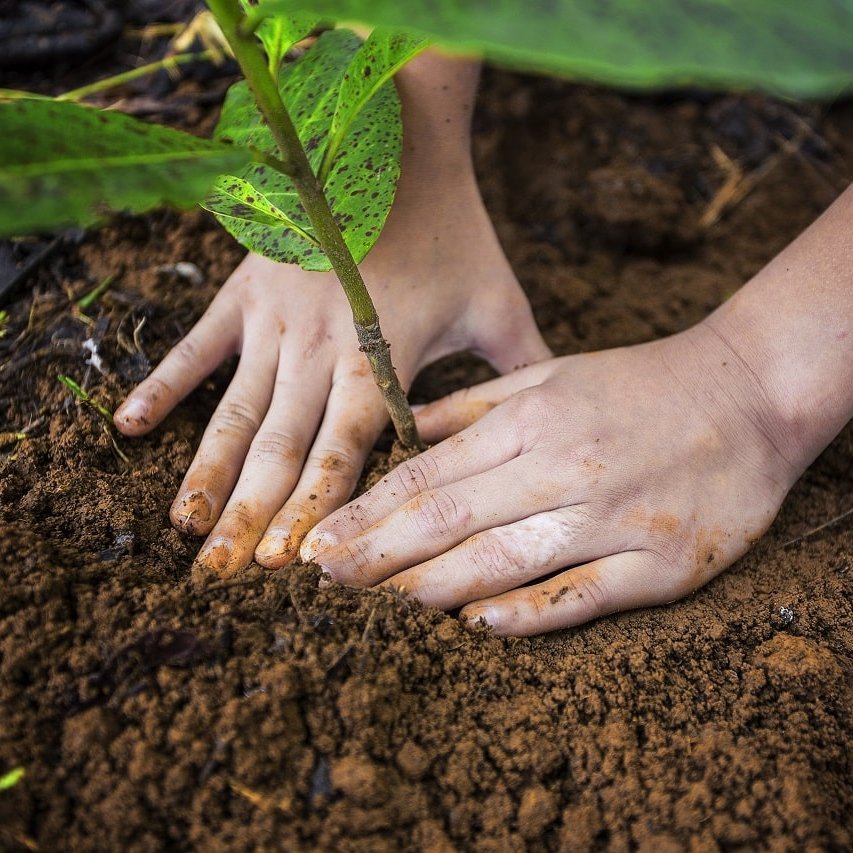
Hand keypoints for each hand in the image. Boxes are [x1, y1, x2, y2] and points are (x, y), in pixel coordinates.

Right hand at [114, 172, 549, 576]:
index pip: (344, 455)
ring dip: (208, 474)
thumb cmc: (452, 226)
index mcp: (381, 360)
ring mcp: (275, 321)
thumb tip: (551, 424)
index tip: (288, 568)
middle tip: (221, 576)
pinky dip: (163, 387)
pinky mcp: (245, 291)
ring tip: (184, 528)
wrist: (395, 141)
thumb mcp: (498, 301)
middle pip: (282, 450)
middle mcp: (320, 351)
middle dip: (251, 516)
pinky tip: (130, 429)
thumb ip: (522, 368)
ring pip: (236, 413)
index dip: (316, 513)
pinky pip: (197, 346)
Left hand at [301, 321, 804, 634]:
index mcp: (533, 421)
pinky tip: (479, 627)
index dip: (367, 512)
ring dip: (432, 589)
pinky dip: (528, 615)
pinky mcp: (661, 565)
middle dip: (376, 555)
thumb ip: (474, 404)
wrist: (751, 393)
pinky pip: (582, 596)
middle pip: (450, 522)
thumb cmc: (639, 383)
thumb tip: (404, 428)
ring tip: (378, 606)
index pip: (429, 475)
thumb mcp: (552, 371)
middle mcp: (564, 468)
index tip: (320, 542)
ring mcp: (613, 519)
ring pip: (504, 562)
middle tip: (322, 581)